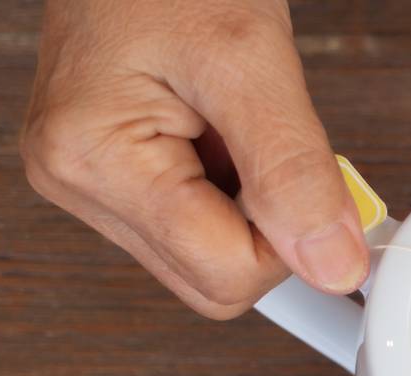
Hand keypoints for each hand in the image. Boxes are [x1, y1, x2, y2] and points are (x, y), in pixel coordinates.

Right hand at [21, 0, 366, 318]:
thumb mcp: (252, 60)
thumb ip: (295, 172)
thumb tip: (335, 266)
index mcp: (92, 160)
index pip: (225, 274)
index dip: (288, 240)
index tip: (319, 189)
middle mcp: (76, 181)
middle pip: (212, 281)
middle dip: (267, 229)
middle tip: (275, 145)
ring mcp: (88, 180)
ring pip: (207, 259)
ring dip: (249, 206)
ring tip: (237, 122)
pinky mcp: (110, 172)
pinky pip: (196, 224)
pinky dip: (231, 190)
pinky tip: (222, 132)